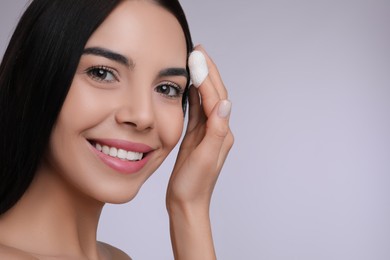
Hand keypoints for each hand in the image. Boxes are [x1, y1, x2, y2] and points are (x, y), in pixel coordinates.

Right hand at [166, 45, 233, 211]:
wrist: (187, 203)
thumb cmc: (193, 185)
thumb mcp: (204, 159)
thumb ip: (216, 131)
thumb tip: (226, 104)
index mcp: (221, 133)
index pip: (216, 98)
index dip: (207, 76)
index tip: (198, 56)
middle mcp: (217, 130)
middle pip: (215, 94)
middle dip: (207, 71)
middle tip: (197, 51)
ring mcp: (207, 133)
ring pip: (206, 100)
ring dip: (201, 80)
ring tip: (193, 62)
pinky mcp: (196, 137)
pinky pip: (197, 111)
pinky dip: (194, 96)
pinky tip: (188, 87)